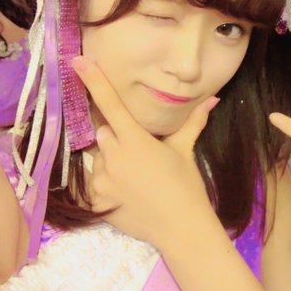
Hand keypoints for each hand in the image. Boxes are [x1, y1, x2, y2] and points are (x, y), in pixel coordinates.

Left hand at [72, 56, 218, 245]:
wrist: (181, 228)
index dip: (94, 81)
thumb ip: (193, 123)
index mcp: (137, 142)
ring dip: (110, 160)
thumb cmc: (186, 187)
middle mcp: (115, 157)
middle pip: (102, 133)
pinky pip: (91, 180)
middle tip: (137, 152)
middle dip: (115, 137)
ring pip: (97, 157)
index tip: (78, 62)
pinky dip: (104, 180)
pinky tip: (126, 191)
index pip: (111, 105)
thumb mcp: (185, 152)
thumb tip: (212, 99)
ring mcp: (102, 180)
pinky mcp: (96, 200)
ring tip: (134, 176)